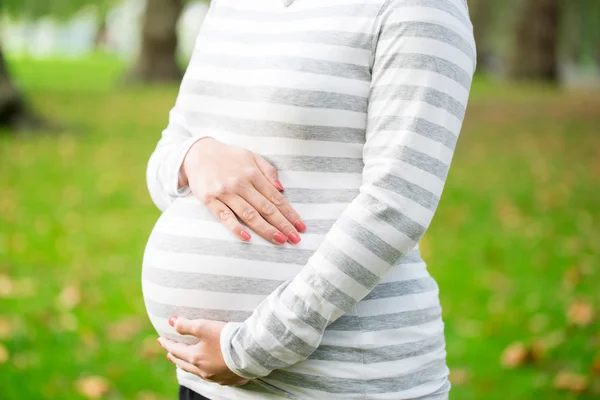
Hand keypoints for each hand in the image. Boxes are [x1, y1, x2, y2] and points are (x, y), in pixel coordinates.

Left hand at [158, 316, 248, 385]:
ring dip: (189, 365)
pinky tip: (209, 370)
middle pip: (184, 364)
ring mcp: (216, 377)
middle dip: (176, 357)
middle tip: (169, 353)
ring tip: (186, 362)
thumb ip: (186, 325)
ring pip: (197, 372)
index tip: (160, 339)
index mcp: (195, 358)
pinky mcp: (229, 379)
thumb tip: (171, 321)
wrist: (251, 352)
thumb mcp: (204, 326)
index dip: (167, 343)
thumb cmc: (227, 338)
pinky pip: (213, 377)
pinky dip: (206, 371)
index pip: (176, 350)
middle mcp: (203, 370)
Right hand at [180, 137, 305, 244]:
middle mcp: (240, 183)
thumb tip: (282, 188)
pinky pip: (224, 216)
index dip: (290, 213)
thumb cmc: (228, 157)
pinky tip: (247, 237)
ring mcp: (224, 192)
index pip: (276, 198)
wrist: (196, 153)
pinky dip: (235, 227)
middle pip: (266, 208)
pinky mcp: (209, 200)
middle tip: (295, 239)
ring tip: (279, 240)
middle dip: (283, 225)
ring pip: (248, 214)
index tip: (300, 226)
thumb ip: (268, 171)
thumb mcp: (251, 156)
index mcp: (253, 174)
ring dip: (265, 229)